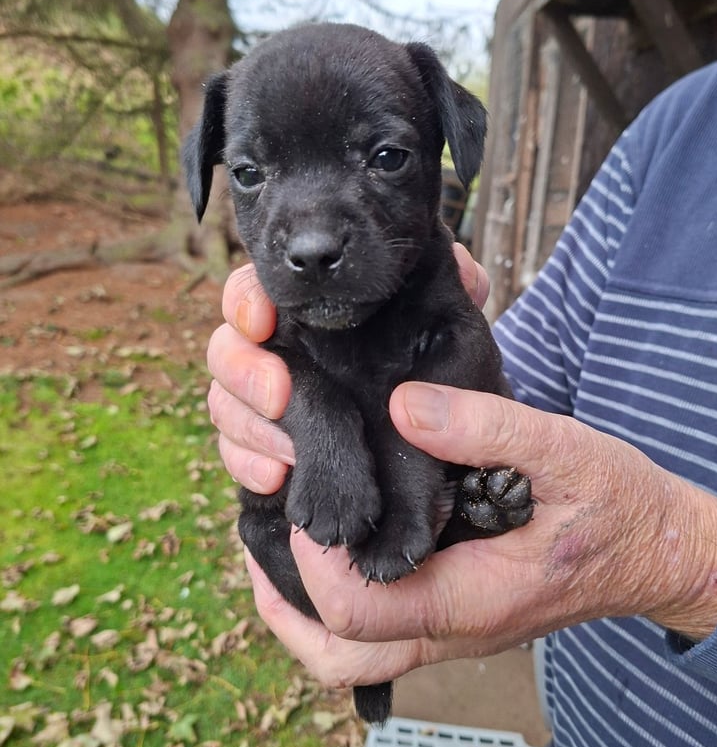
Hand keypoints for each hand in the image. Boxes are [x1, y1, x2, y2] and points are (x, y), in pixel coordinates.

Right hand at [206, 245, 489, 492]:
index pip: (256, 291)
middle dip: (242, 370)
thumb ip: (460, 294)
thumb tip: (462, 267)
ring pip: (224, 406)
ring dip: (248, 429)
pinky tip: (278, 479)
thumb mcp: (459, 332)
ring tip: (288, 455)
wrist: (455, 449)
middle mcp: (280, 354)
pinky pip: (236, 456)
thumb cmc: (445, 376)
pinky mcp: (270, 452)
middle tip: (279, 397)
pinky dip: (249, 467)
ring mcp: (268, 407)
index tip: (263, 322)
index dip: (246, 301)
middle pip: (225, 350)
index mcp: (310, 314)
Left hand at [246, 382, 716, 690]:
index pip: (357, 612)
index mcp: (472, 599)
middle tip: (263, 533)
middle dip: (282, 602)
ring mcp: (451, 628)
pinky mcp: (455, 611)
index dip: (312, 558)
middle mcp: (451, 629)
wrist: (658, 551)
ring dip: (301, 609)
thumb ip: (488, 428)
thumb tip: (404, 407)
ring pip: (351, 654)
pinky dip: (335, 598)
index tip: (306, 494)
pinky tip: (333, 538)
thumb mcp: (566, 452)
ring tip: (280, 540)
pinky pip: (378, 629)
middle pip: (336, 657)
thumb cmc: (618, 507)